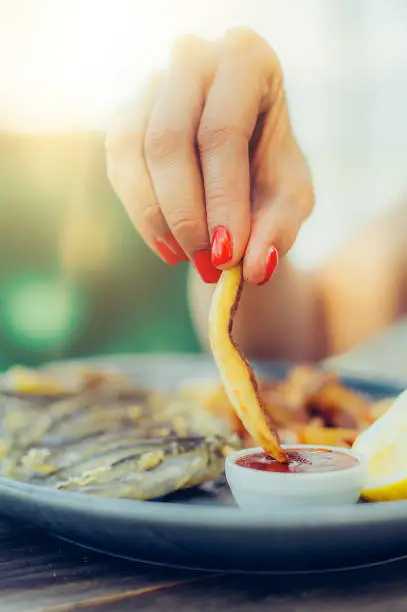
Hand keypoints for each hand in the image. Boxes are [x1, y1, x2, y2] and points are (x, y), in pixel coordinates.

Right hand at [106, 28, 313, 284]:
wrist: (241, 162)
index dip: (222, 198)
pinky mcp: (126, 117)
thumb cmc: (270, 171)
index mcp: (245, 59)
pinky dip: (141, 213)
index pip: (222, 131)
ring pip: (134, 151)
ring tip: (188, 260)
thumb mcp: (290, 198)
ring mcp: (152, 86)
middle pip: (169, 139)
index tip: (228, 255)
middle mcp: (192, 60)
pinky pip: (119, 166)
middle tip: (208, 265)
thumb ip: (280, 228)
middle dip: (186, 214)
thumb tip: (254, 267)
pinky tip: (168, 247)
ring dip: (157, 217)